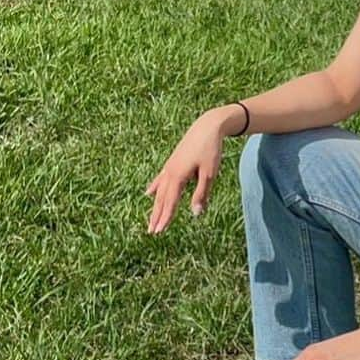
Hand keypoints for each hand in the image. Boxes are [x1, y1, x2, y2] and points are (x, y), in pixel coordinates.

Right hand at [145, 113, 225, 233]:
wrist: (207, 127)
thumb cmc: (210, 150)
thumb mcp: (209, 174)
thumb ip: (201, 194)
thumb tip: (196, 213)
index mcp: (178, 177)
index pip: (170, 202)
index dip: (165, 218)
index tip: (159, 231)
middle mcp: (169, 173)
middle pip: (161, 199)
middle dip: (156, 216)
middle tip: (151, 232)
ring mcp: (169, 167)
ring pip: (160, 191)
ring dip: (155, 206)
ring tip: (150, 219)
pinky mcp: (172, 163)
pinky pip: (160, 179)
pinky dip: (154, 188)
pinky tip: (148, 194)